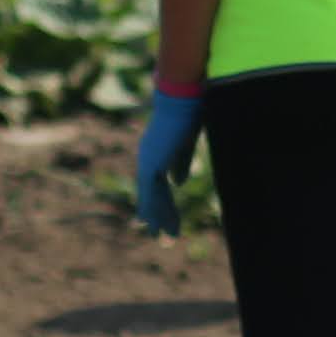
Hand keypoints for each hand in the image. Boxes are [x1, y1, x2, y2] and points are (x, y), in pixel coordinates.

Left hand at [129, 86, 204, 235]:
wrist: (181, 99)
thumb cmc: (187, 114)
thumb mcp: (186, 144)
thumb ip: (180, 163)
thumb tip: (177, 183)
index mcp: (156, 153)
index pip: (156, 184)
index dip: (161, 203)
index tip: (163, 219)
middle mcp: (148, 159)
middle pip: (152, 195)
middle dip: (158, 216)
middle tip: (162, 236)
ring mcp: (147, 162)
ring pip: (151, 198)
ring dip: (158, 219)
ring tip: (164, 238)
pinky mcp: (152, 164)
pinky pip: (152, 193)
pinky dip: (155, 210)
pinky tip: (156, 224)